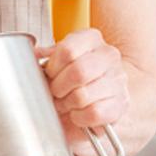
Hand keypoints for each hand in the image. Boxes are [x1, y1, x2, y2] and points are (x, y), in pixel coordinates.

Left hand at [37, 28, 128, 155]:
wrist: (103, 93)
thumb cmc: (77, 76)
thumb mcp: (60, 61)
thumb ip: (47, 56)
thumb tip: (35, 55)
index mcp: (92, 38)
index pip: (67, 50)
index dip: (53, 67)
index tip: (50, 74)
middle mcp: (109, 56)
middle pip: (77, 72)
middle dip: (59, 87)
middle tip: (55, 92)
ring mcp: (118, 80)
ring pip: (83, 95)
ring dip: (67, 104)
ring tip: (66, 103)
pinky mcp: (120, 104)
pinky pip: (93, 113)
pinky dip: (79, 117)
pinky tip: (78, 113)